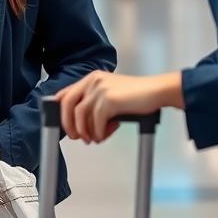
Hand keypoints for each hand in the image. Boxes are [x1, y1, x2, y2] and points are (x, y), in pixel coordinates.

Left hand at [55, 71, 183, 143]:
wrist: (156, 91)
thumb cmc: (136, 96)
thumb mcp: (110, 93)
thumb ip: (95, 101)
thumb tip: (80, 123)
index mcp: (91, 78)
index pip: (66, 93)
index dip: (61, 111)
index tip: (65, 126)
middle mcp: (93, 80)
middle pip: (68, 104)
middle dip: (69, 125)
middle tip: (78, 137)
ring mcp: (100, 89)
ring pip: (80, 115)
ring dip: (86, 131)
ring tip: (95, 139)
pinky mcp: (109, 99)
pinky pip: (96, 121)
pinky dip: (98, 132)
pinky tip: (106, 134)